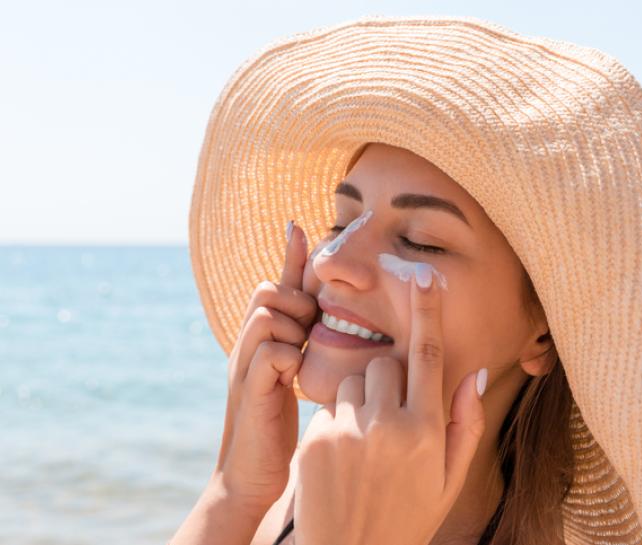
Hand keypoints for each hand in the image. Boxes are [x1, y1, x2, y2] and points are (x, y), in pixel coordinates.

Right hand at [211, 221, 317, 514]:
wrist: (252, 476)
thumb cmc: (279, 426)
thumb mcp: (293, 378)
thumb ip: (302, 345)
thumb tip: (322, 319)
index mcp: (263, 340)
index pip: (275, 286)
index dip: (289, 256)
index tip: (299, 225)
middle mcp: (248, 345)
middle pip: (267, 290)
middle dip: (294, 300)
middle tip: (308, 329)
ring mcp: (245, 365)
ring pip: (266, 313)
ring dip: (292, 326)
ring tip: (301, 353)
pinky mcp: (249, 390)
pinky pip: (269, 351)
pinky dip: (287, 356)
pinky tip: (295, 378)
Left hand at [295, 264, 486, 544]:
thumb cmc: (408, 517)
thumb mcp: (449, 480)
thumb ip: (466, 424)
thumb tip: (476, 371)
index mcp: (427, 431)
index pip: (429, 355)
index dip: (427, 311)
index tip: (423, 275)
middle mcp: (388, 425)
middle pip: (384, 364)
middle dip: (387, 380)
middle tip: (387, 418)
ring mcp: (349, 431)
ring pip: (353, 382)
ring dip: (360, 401)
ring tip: (363, 446)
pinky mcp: (316, 439)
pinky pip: (329, 407)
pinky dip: (337, 422)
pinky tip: (341, 459)